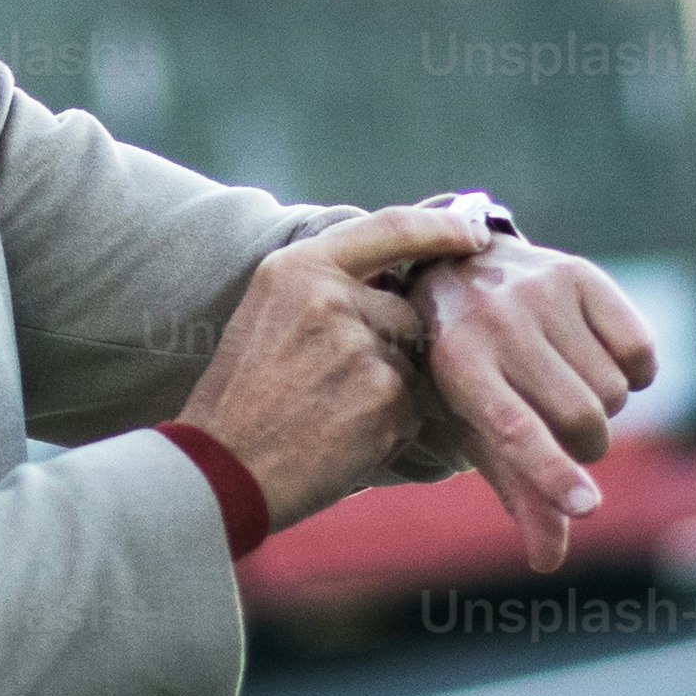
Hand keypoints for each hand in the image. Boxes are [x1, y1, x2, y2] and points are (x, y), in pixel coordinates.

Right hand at [176, 198, 486, 532]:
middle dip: (391, 347)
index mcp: (300, 266)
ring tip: (331, 415)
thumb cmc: (241, 398)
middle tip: (336, 385)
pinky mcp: (384, 396)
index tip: (474, 234)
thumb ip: (328, 290)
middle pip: (406, 310)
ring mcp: (361, 345)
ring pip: (411, 364)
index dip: (442, 229)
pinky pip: (412, 409)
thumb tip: (398, 287)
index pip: (393, 227)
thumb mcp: (268, 314)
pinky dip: (388, 430)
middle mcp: (332, 296)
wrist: (221, 468)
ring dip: (388, 393)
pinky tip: (342, 441)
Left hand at [404, 234, 668, 572]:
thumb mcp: (476, 430)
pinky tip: (598, 358)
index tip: (588, 508)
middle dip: (587, 444)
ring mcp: (538, 292)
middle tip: (565, 432)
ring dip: (606, 405)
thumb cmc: (466, 373)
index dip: (553, 474)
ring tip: (568, 386)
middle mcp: (496, 323)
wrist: (456, 279)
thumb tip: (548, 561)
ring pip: (615, 389)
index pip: (516, 430)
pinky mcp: (579, 274)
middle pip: (582, 417)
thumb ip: (518, 491)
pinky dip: (634, 370)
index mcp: (459, 369)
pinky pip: (639, 350)